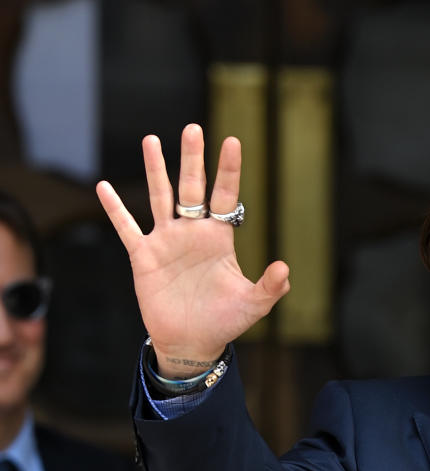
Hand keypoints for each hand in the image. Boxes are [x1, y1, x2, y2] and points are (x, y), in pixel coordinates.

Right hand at [97, 124, 289, 378]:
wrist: (193, 342)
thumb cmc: (226, 321)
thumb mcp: (254, 305)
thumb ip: (270, 287)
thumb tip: (285, 269)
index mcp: (220, 238)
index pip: (226, 196)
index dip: (229, 170)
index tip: (233, 141)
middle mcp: (193, 232)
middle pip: (192, 187)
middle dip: (193, 159)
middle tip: (193, 128)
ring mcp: (167, 241)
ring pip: (160, 197)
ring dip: (156, 170)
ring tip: (152, 139)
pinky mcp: (144, 257)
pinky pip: (127, 228)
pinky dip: (115, 209)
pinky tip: (103, 187)